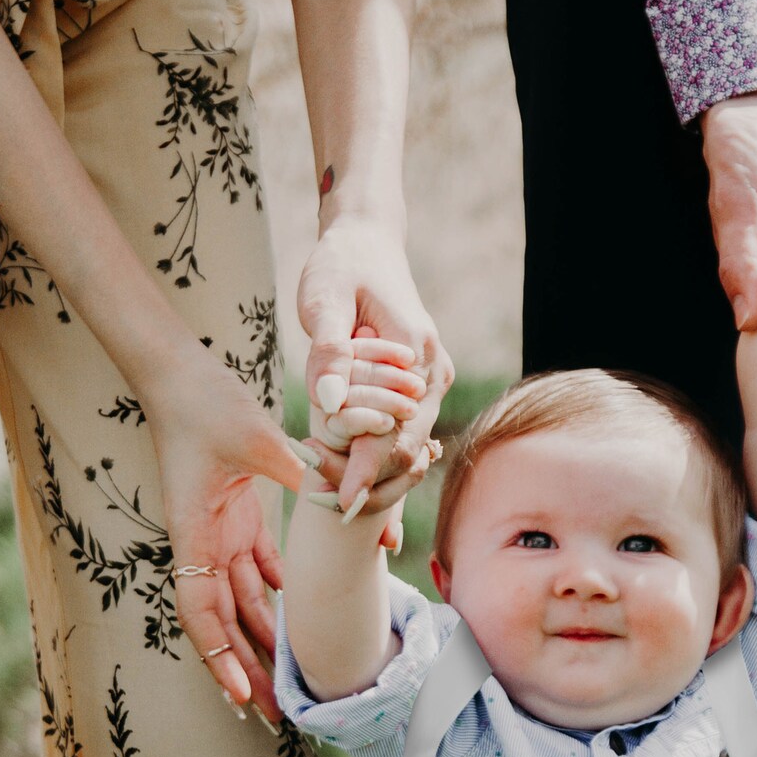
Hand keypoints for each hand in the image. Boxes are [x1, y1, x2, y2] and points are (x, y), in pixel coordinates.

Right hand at [140, 343, 313, 723]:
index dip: (219, 659)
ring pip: (241, 603)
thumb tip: (346, 489)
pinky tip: (299, 620)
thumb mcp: (255, 436)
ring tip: (289, 684)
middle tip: (275, 717)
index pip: (200, 611)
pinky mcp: (235, 519)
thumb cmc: (205, 402)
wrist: (180, 374)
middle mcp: (201, 543)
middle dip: (246, 671)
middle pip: (222, 623)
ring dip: (262, 642)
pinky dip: (275, 597)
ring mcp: (218, 534)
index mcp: (194, 533)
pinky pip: (256, 570)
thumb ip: (300, 469)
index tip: (241, 699)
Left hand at [297, 216, 454, 520]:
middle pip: (407, 448)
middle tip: (328, 512)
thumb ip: (329, 351)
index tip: (340, 504)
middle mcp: (432, 372)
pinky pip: (404, 436)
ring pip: (409, 448)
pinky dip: (381, 463)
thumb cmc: (340, 267)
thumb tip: (331, 401)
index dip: (367, 469)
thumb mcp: (324, 300)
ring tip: (337, 507)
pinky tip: (358, 490)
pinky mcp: (419, 389)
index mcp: (415, 351)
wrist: (365, 243)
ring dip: (376, 478)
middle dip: (370, 483)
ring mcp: (430, 382)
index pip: (393, 427)